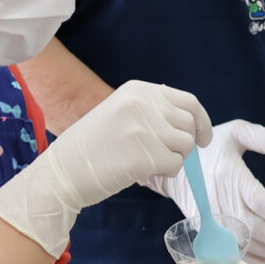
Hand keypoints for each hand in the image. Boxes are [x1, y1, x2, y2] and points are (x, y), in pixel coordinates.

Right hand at [0, 81, 211, 257]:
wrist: (61, 172)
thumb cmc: (88, 148)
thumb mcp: (118, 113)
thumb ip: (150, 111)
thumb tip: (187, 125)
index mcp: (137, 90)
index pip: (187, 101)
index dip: (201, 121)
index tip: (203, 138)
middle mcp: (143, 104)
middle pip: (189, 124)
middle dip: (185, 144)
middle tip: (168, 157)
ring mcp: (145, 128)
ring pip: (186, 145)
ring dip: (174, 159)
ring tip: (148, 163)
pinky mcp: (146, 154)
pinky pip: (176, 165)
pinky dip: (166, 173)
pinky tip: (143, 172)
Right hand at [148, 120, 264, 263]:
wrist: (172, 167)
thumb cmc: (209, 148)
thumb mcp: (237, 132)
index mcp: (230, 176)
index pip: (259, 201)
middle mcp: (220, 201)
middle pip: (256, 229)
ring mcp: (212, 220)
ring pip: (247, 244)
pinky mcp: (206, 231)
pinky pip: (231, 252)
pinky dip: (253, 262)